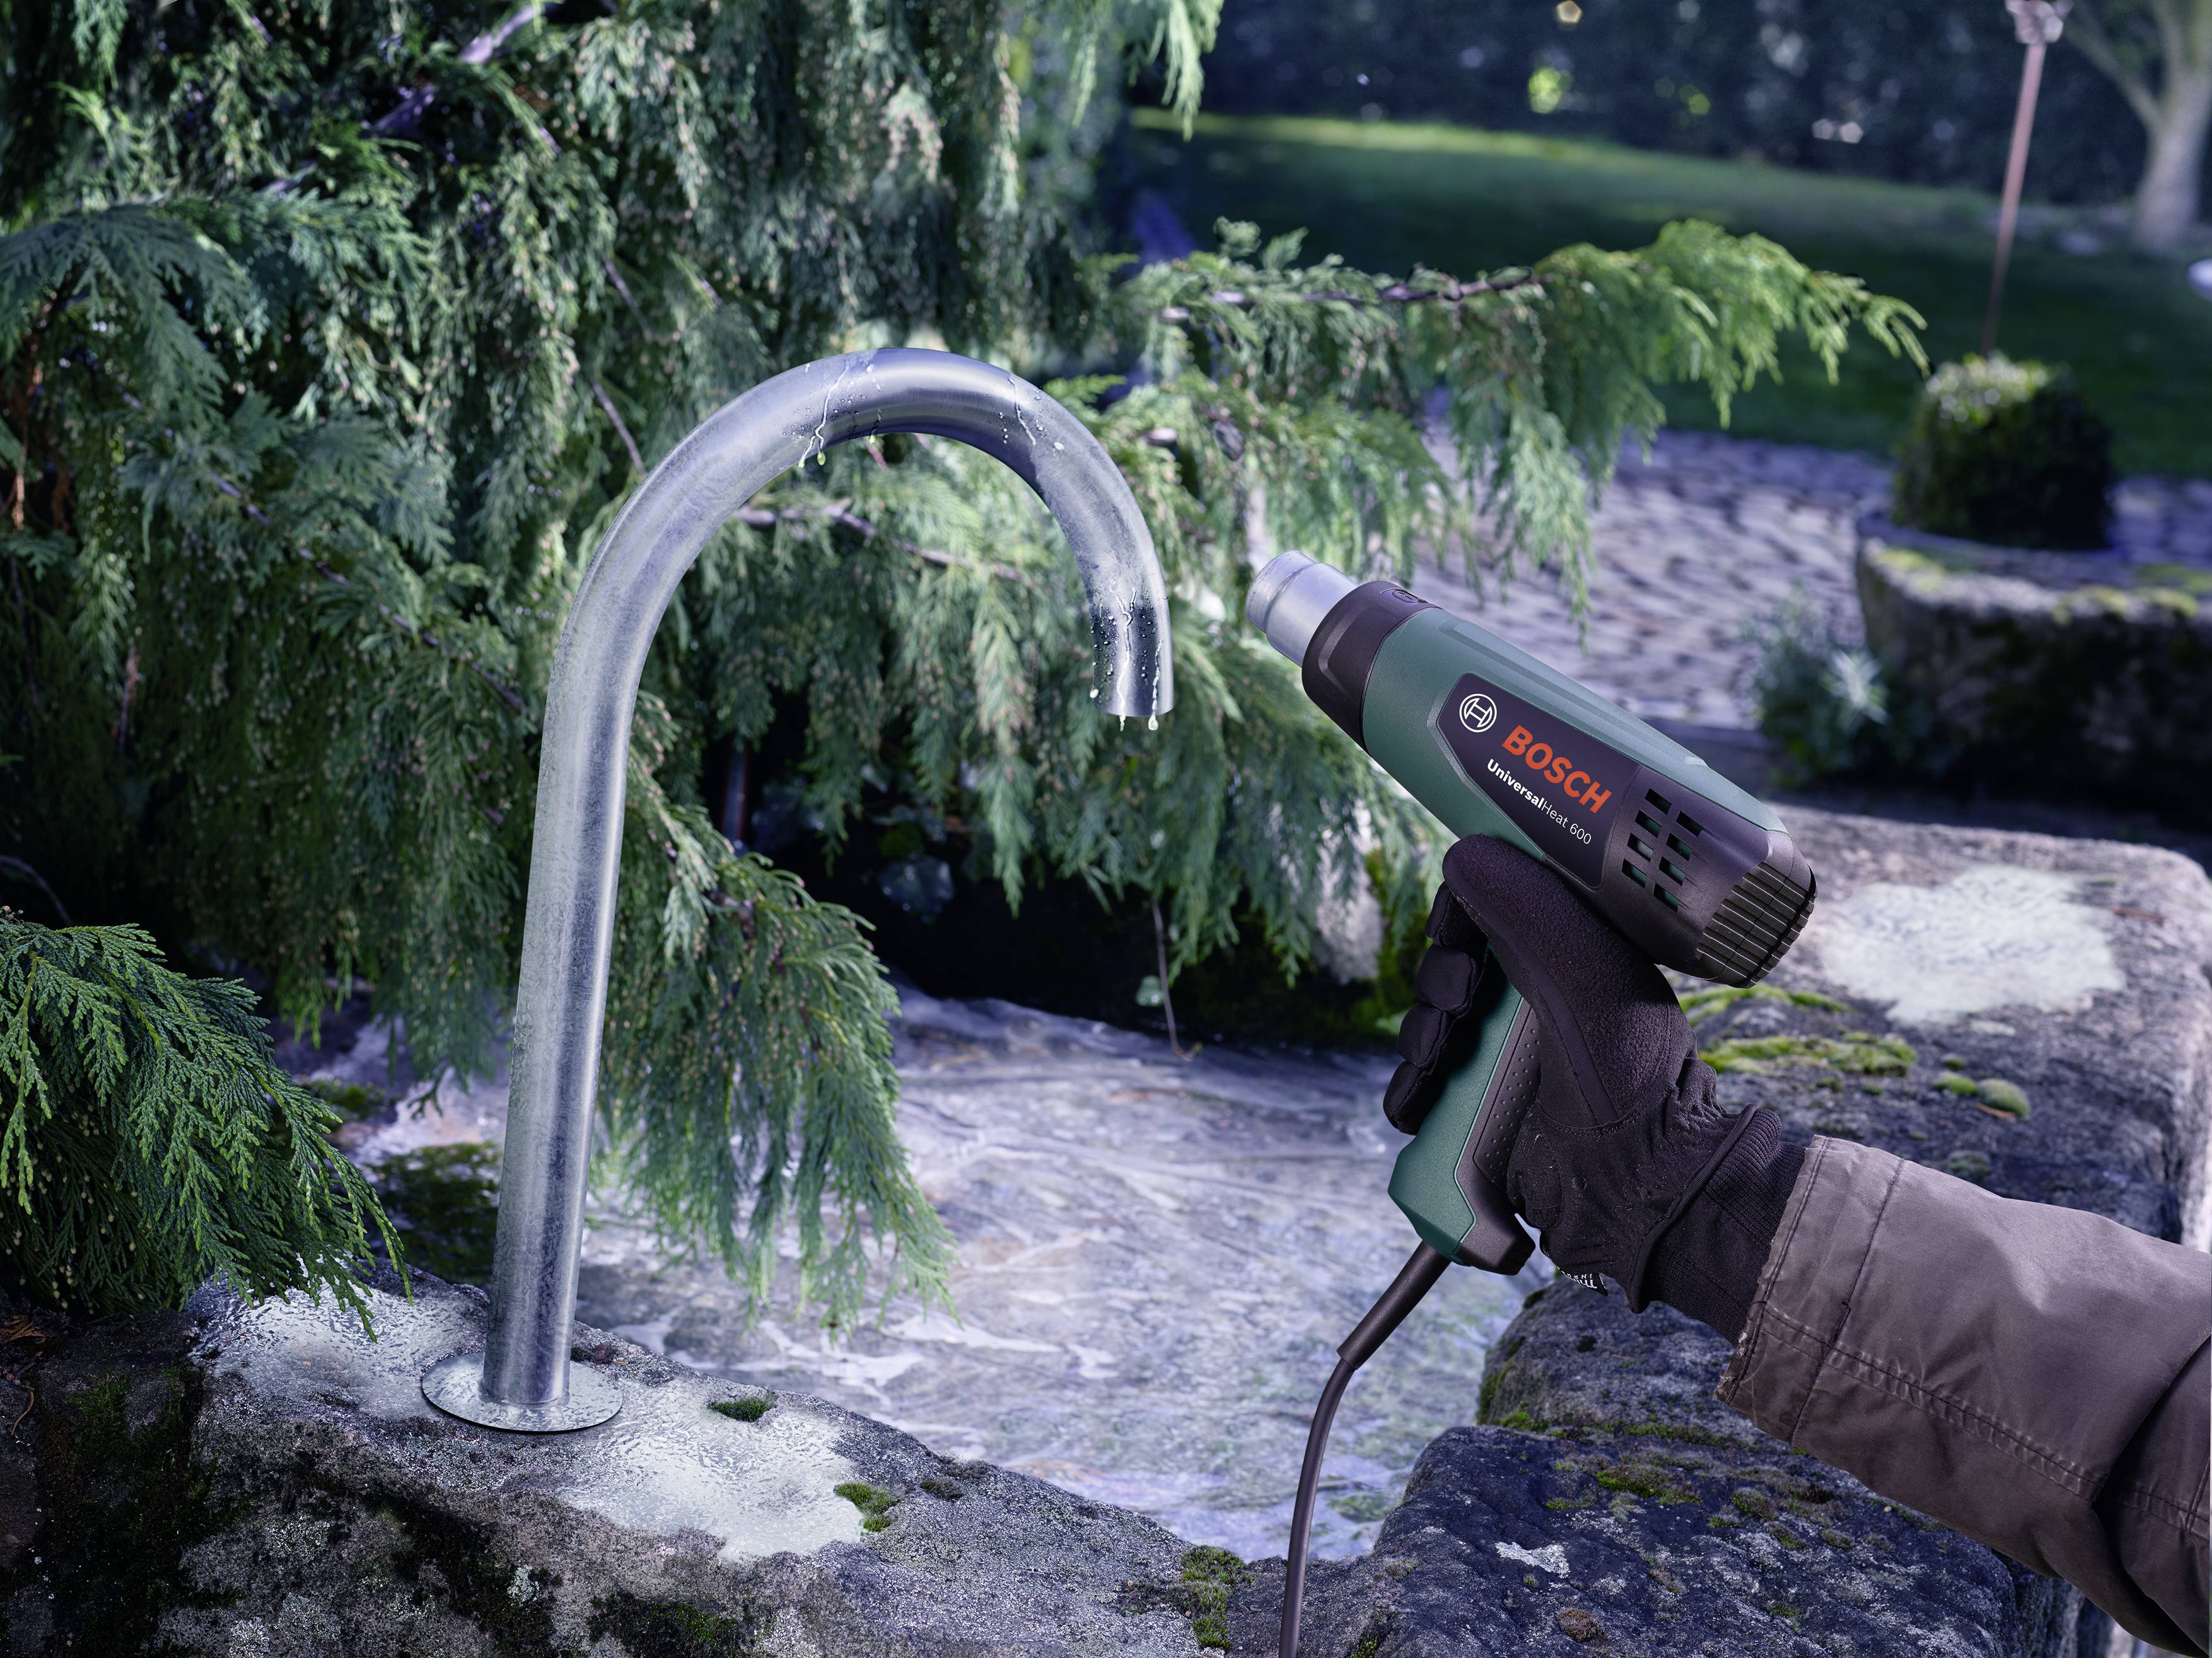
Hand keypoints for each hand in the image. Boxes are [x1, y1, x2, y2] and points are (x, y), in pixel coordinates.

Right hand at [1383, 836, 1767, 1308]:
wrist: (1633, 1189)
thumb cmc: (1629, 1079)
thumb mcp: (1584, 973)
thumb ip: (1528, 906)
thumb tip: (1463, 854)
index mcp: (1574, 952)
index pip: (1495, 904)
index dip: (1462, 915)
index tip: (1455, 941)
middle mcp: (1540, 997)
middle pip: (1451, 964)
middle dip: (1439, 986)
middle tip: (1459, 1013)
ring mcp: (1510, 1054)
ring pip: (1430, 1024)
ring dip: (1418, 1043)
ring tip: (1435, 1069)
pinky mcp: (1484, 1105)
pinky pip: (1422, 1085)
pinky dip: (1408, 1092)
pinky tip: (1413, 1106)